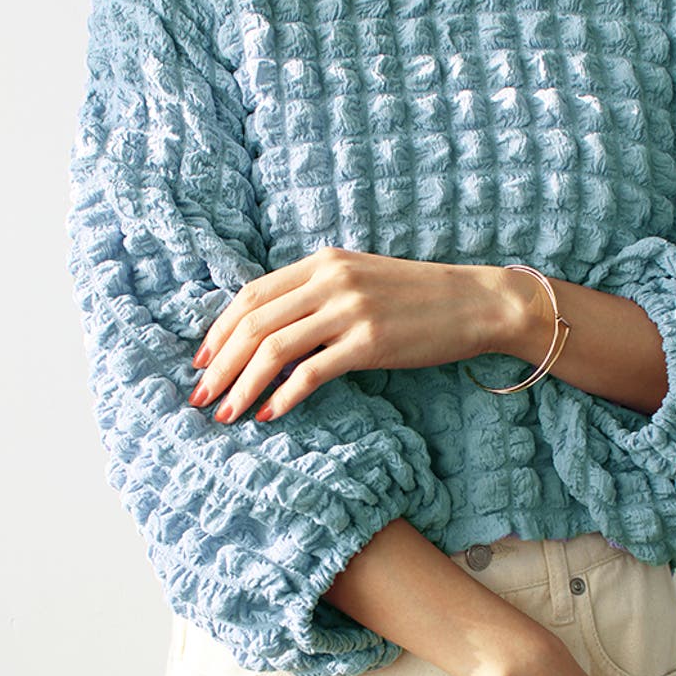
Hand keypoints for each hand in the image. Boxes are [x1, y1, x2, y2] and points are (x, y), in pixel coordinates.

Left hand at [186, 247, 516, 422]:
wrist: (474, 302)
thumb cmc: (417, 296)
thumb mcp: (360, 279)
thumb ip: (316, 294)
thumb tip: (271, 334)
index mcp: (323, 261)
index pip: (251, 294)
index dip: (219, 330)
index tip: (202, 361)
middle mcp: (330, 280)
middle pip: (254, 324)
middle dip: (220, 365)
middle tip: (201, 397)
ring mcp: (350, 310)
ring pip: (274, 350)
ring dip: (242, 386)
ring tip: (226, 413)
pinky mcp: (370, 342)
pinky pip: (311, 373)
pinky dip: (283, 397)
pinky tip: (270, 414)